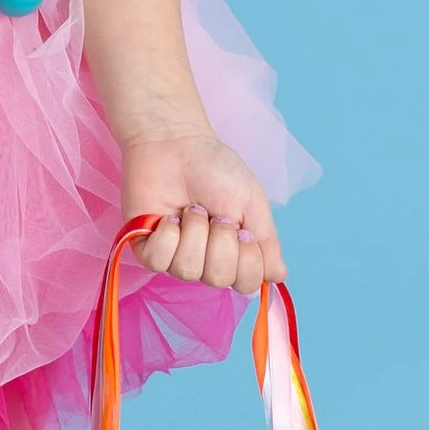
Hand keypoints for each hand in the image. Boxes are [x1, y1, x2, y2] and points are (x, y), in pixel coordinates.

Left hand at [118, 133, 283, 293]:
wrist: (175, 145)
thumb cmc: (215, 170)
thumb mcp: (252, 203)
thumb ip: (267, 242)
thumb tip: (279, 277)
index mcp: (235, 253)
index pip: (247, 284)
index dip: (247, 260)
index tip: (243, 228)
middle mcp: (207, 261)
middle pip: (219, 279)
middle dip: (220, 241)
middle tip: (215, 214)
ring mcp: (177, 258)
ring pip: (188, 270)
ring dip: (194, 232)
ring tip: (191, 209)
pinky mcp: (149, 250)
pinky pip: (159, 262)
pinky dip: (167, 235)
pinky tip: (169, 216)